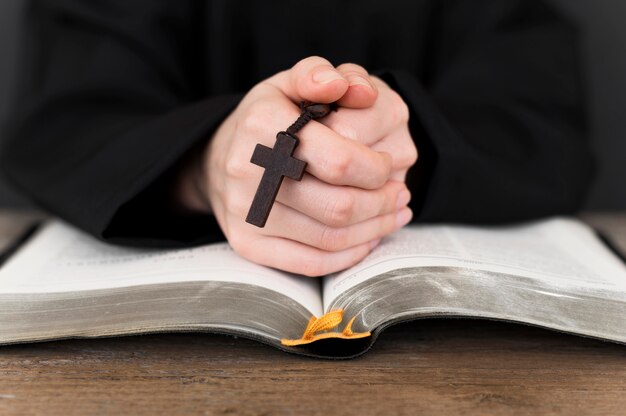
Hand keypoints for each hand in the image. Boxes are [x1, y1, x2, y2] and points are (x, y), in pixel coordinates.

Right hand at [179, 57, 412, 275]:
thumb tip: (358, 90)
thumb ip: (320, 76)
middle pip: (339, 206)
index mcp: (263, 125)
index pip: (340, 161)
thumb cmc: (266, 120)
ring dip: (375, 229)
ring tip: (393, 213)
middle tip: (400, 193)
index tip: (387, 165)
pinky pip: (311, 263)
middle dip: (383, 203)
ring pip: (331, 238)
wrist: (218, 159)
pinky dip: (349, 255)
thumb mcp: (287, 84)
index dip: (376, 168)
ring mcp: (245, 214)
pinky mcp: (248, 244)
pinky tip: (368, 238)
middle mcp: (248, 172)